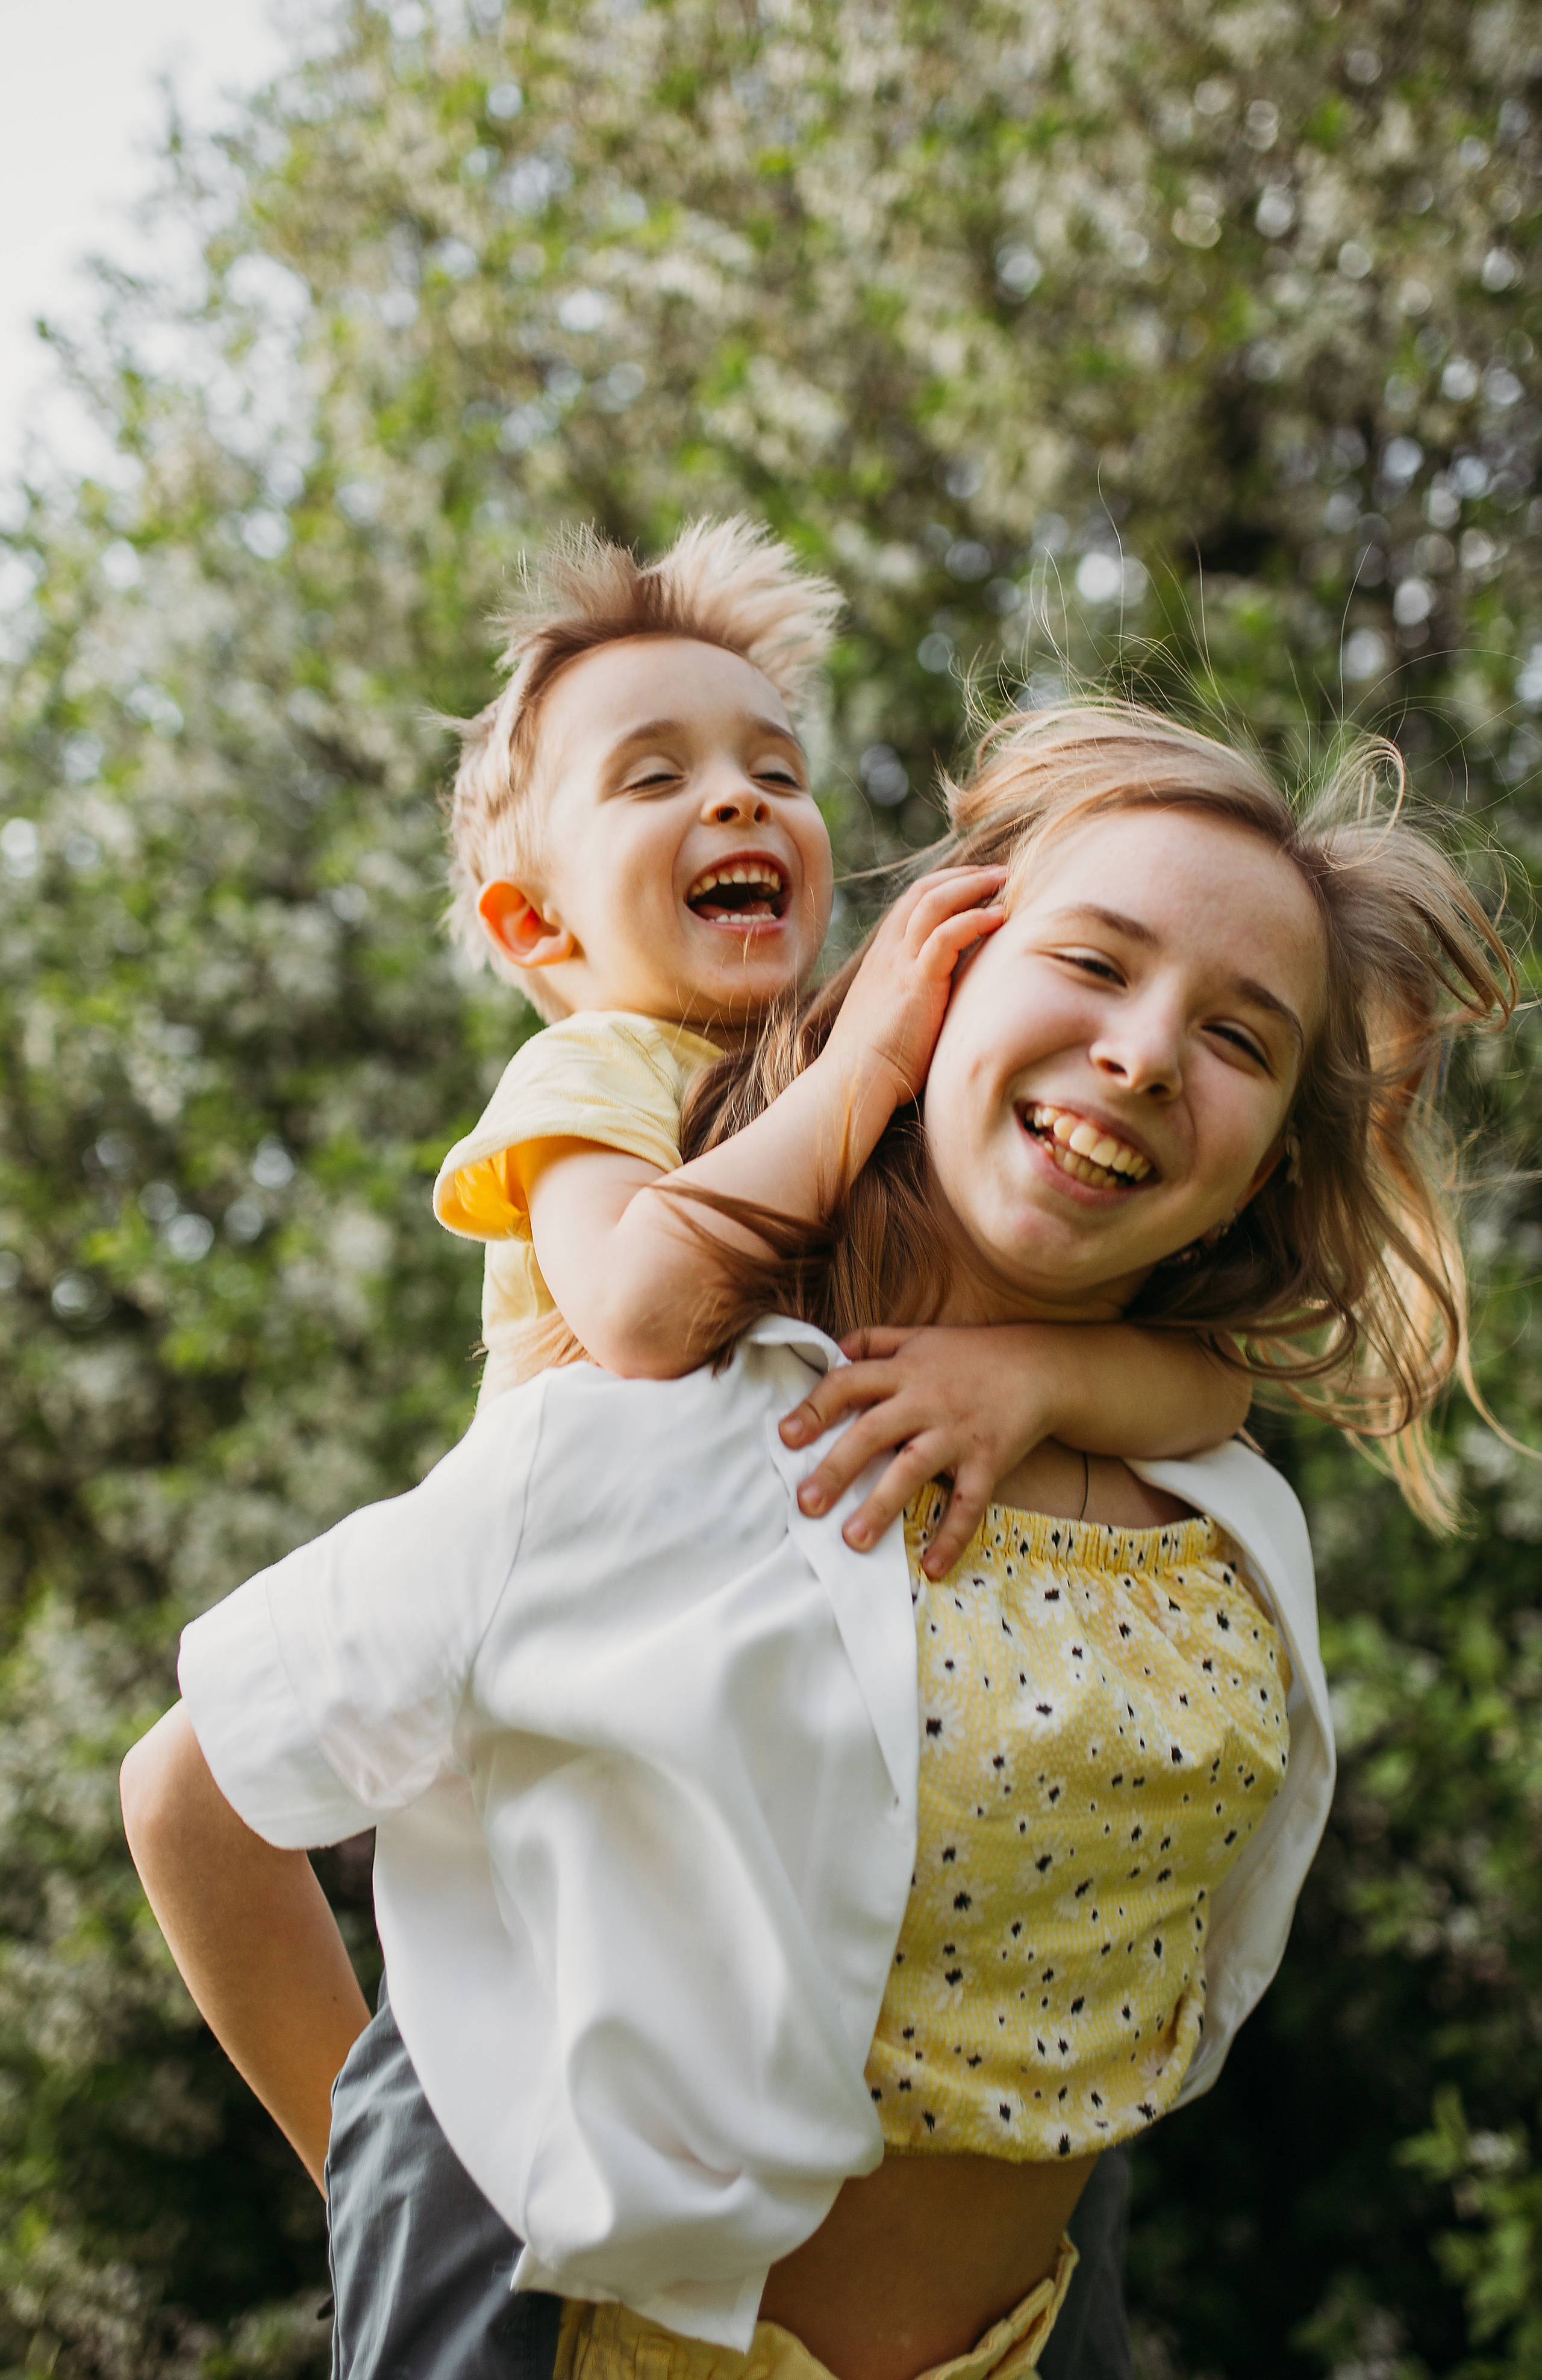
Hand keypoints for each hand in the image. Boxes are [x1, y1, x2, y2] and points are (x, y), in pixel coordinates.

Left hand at [779, 1325, 1058, 1579]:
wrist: (1041, 1366)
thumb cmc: (972, 1354)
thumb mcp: (921, 1336)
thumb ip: (875, 1340)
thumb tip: (834, 1349)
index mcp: (904, 1370)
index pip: (849, 1383)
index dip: (816, 1408)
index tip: (785, 1436)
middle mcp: (926, 1400)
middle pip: (873, 1432)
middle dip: (837, 1468)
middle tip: (806, 1503)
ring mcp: (957, 1433)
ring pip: (913, 1469)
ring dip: (882, 1505)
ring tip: (853, 1540)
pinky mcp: (989, 1460)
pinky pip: (968, 1502)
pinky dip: (952, 1536)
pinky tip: (932, 1568)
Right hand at [819, 867, 1005, 1111]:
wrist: (852, 1083)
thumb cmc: (874, 1063)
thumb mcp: (892, 1016)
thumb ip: (911, 996)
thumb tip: (941, 999)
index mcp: (881, 959)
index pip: (911, 903)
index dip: (944, 885)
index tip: (975, 882)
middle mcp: (888, 953)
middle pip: (922, 891)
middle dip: (962, 875)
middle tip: (998, 872)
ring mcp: (900, 965)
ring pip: (932, 903)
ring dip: (971, 885)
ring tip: (1004, 880)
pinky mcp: (916, 983)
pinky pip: (945, 937)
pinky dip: (973, 920)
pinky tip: (999, 916)